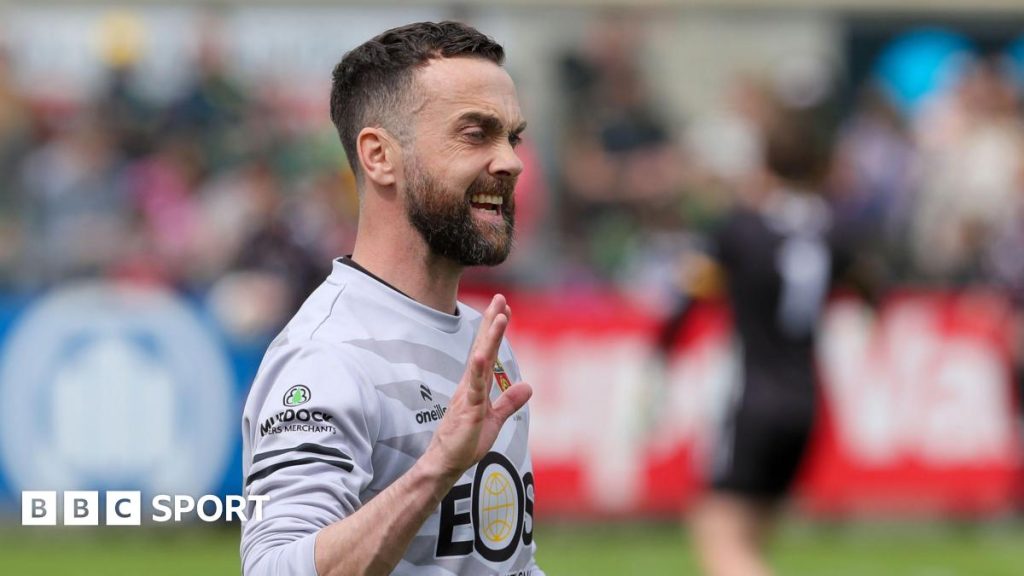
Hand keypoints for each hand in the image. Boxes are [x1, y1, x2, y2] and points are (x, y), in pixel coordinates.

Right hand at [424, 294, 532, 480]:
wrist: (447, 463)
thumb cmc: (466, 442)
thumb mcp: (495, 419)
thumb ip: (509, 402)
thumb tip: (528, 386)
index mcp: (478, 385)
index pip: (489, 351)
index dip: (496, 330)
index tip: (504, 309)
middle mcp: (472, 384)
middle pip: (484, 347)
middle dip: (491, 322)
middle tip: (500, 298)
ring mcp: (469, 394)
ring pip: (481, 360)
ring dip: (490, 338)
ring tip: (498, 316)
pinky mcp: (469, 408)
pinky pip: (474, 386)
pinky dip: (477, 369)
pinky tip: (481, 354)